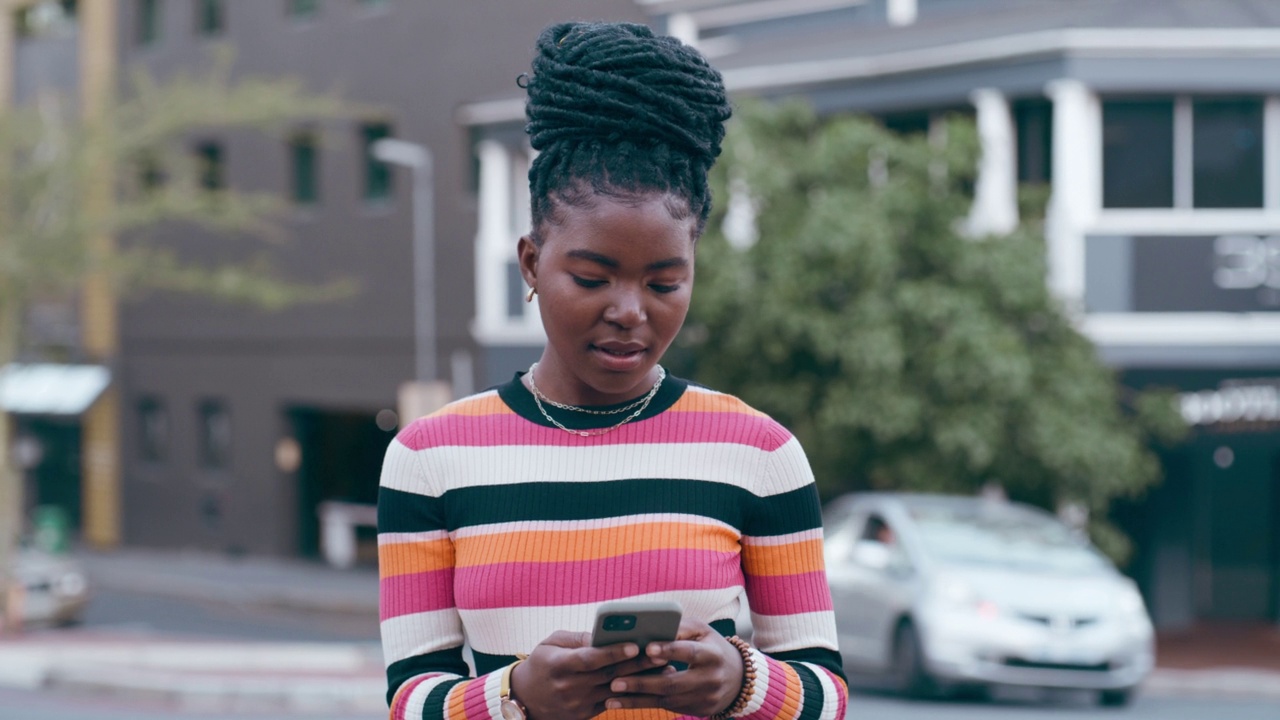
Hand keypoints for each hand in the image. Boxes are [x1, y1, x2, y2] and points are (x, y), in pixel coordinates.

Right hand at [510, 630, 669, 719]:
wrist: (524, 699)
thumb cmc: (541, 663)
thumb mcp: (550, 644)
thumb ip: (577, 639)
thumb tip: (602, 635)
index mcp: (559, 665)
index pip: (590, 658)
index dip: (613, 652)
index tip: (635, 644)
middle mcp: (569, 686)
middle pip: (609, 674)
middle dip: (637, 663)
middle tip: (660, 652)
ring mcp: (578, 703)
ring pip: (616, 691)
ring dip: (642, 680)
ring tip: (665, 669)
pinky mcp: (585, 714)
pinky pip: (613, 703)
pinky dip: (633, 694)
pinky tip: (650, 685)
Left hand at [602, 620, 745, 716]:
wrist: (738, 679)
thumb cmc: (712, 646)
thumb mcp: (703, 632)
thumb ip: (680, 628)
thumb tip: (651, 628)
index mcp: (712, 654)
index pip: (689, 652)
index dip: (669, 650)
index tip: (647, 648)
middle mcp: (710, 679)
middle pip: (673, 682)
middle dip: (642, 683)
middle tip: (615, 681)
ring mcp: (703, 698)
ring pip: (666, 699)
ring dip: (636, 699)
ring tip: (611, 697)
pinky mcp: (696, 710)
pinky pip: (666, 707)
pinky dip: (643, 704)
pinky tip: (622, 703)